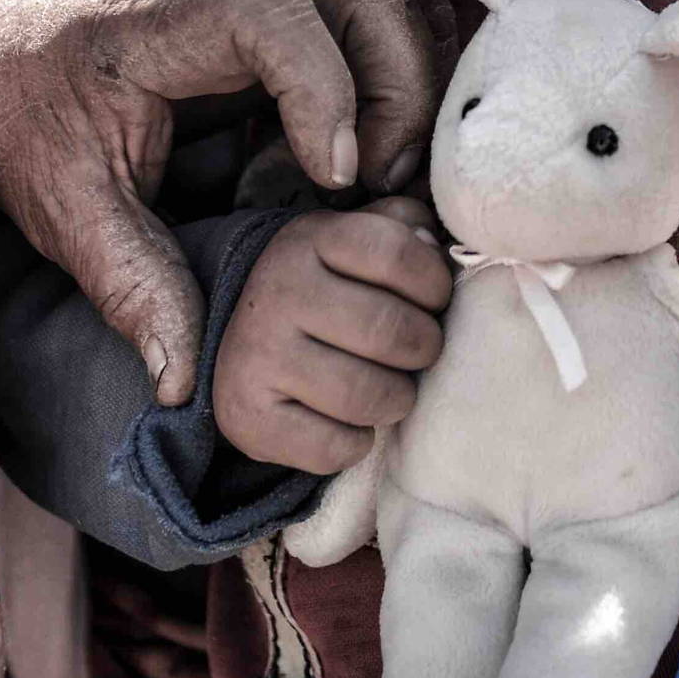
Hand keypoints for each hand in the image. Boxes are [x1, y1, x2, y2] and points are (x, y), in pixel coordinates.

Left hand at [0, 0, 444, 403]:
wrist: (13, 30)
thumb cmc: (33, 108)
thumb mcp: (62, 204)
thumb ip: (127, 282)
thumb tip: (181, 381)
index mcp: (171, 11)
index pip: (275, 13)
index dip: (324, 88)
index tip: (337, 178)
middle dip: (398, 91)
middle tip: (376, 189)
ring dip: (412, 85)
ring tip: (381, 178)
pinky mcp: (304, 1)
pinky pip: (385, 20)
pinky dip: (403, 80)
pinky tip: (375, 155)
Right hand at [214, 198, 449, 473]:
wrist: (242, 346)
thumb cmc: (326, 292)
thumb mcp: (357, 244)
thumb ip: (403, 230)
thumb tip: (436, 247)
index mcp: (309, 239)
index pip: (396, 253)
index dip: (434, 283)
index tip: (433, 300)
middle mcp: (276, 291)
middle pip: (390, 330)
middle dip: (424, 348)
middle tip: (417, 352)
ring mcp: (257, 355)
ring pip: (368, 395)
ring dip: (396, 399)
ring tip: (390, 389)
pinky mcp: (248, 417)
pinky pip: (336, 447)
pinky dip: (358, 443)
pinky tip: (350, 422)